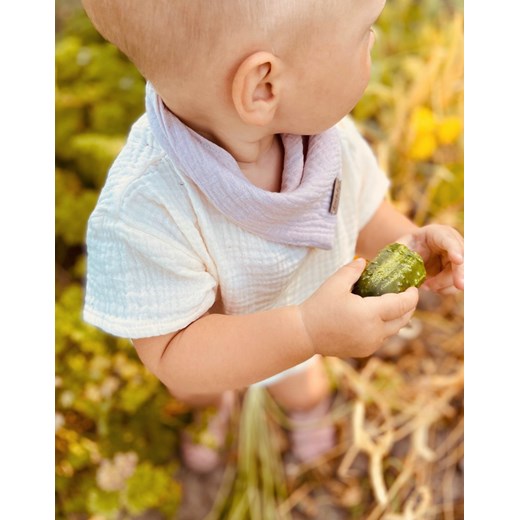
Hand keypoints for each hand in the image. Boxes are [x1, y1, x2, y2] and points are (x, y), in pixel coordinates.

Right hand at [299, 258, 418, 357]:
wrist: (305, 333)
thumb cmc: (319, 306)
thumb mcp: (334, 283)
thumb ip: (352, 270)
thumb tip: (364, 261)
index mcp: (370, 314)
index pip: (402, 305)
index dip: (412, 296)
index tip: (414, 287)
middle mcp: (374, 332)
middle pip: (403, 320)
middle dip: (409, 307)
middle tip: (408, 294)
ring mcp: (370, 344)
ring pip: (394, 330)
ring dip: (397, 318)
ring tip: (394, 305)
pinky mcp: (364, 350)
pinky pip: (382, 338)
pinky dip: (385, 327)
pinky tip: (377, 317)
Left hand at [397, 224, 463, 294]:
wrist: (413, 252)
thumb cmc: (407, 246)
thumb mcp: (402, 245)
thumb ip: (400, 251)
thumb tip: (393, 263)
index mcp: (438, 233)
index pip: (449, 240)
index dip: (455, 250)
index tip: (458, 260)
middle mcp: (453, 244)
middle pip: (462, 259)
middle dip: (461, 273)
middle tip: (460, 285)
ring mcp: (456, 258)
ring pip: (460, 274)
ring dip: (445, 284)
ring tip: (426, 286)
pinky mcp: (455, 272)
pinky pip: (455, 284)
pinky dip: (444, 289)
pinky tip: (430, 287)